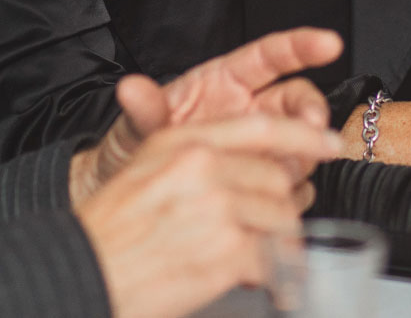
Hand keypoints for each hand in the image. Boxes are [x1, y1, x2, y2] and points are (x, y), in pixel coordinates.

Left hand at [73, 28, 338, 203]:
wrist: (140, 195)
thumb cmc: (142, 147)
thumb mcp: (138, 125)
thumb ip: (143, 108)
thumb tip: (131, 89)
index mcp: (225, 81)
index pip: (271, 56)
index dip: (302, 46)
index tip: (329, 43)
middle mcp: (252, 108)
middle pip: (299, 99)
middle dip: (312, 111)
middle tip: (313, 128)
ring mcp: (263, 145)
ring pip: (303, 142)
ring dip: (302, 156)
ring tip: (278, 175)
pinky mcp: (267, 178)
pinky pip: (296, 182)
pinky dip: (293, 192)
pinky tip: (274, 201)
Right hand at [74, 117, 341, 317]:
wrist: (82, 271)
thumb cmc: (108, 232)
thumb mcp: (144, 171)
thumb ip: (194, 159)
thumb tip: (244, 165)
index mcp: (184, 142)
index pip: (260, 128)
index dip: (302, 136)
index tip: (328, 143)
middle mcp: (203, 166)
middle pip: (277, 179)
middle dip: (281, 207)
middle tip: (269, 230)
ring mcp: (218, 207)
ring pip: (282, 218)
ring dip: (279, 243)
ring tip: (259, 259)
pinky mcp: (227, 251)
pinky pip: (275, 258)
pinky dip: (277, 275)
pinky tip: (263, 282)